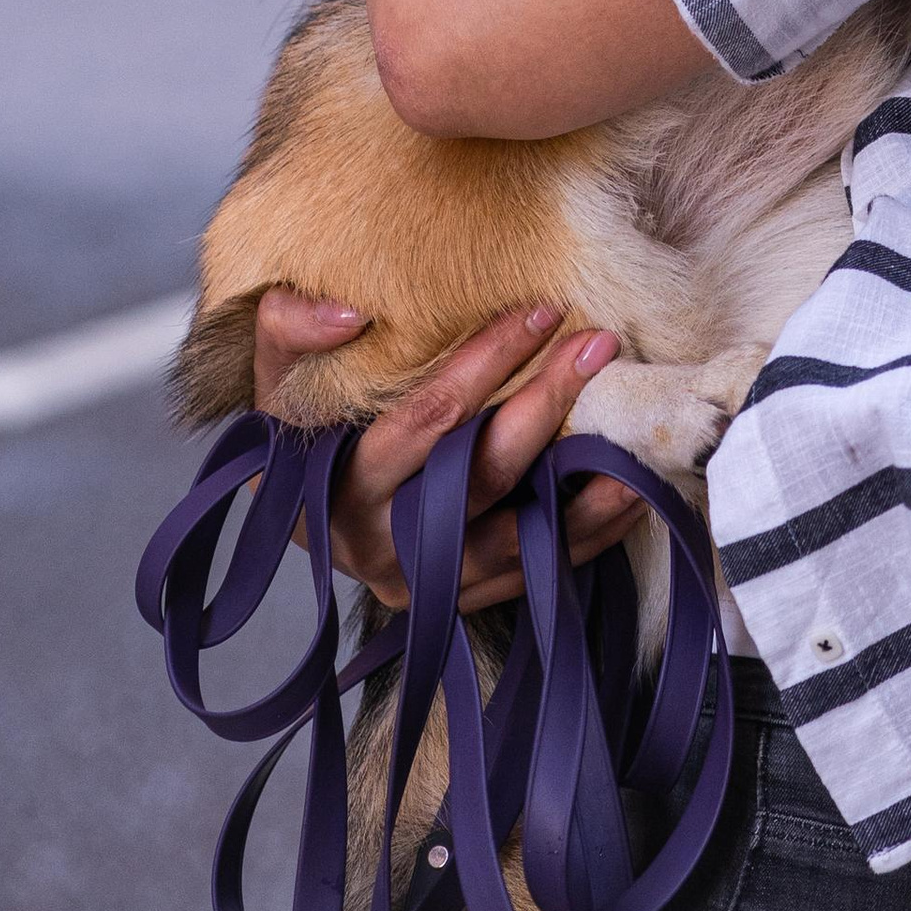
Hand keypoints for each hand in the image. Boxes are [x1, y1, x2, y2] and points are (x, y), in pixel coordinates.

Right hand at [253, 289, 648, 610]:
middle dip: (546, 405)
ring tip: (636, 435)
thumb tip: (353, 311)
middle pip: (481, 476)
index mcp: (334, 489)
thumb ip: (290, 326)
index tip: (540, 309)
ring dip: (583, 489)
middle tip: (597, 344)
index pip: (423, 421)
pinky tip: (632, 491)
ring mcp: (428, 583)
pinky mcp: (465, 600)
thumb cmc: (300, 427)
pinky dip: (589, 535)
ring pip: (519, 540)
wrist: (302, 509)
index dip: (484, 364)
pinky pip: (538, 574)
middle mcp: (380, 548)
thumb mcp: (274, 374)